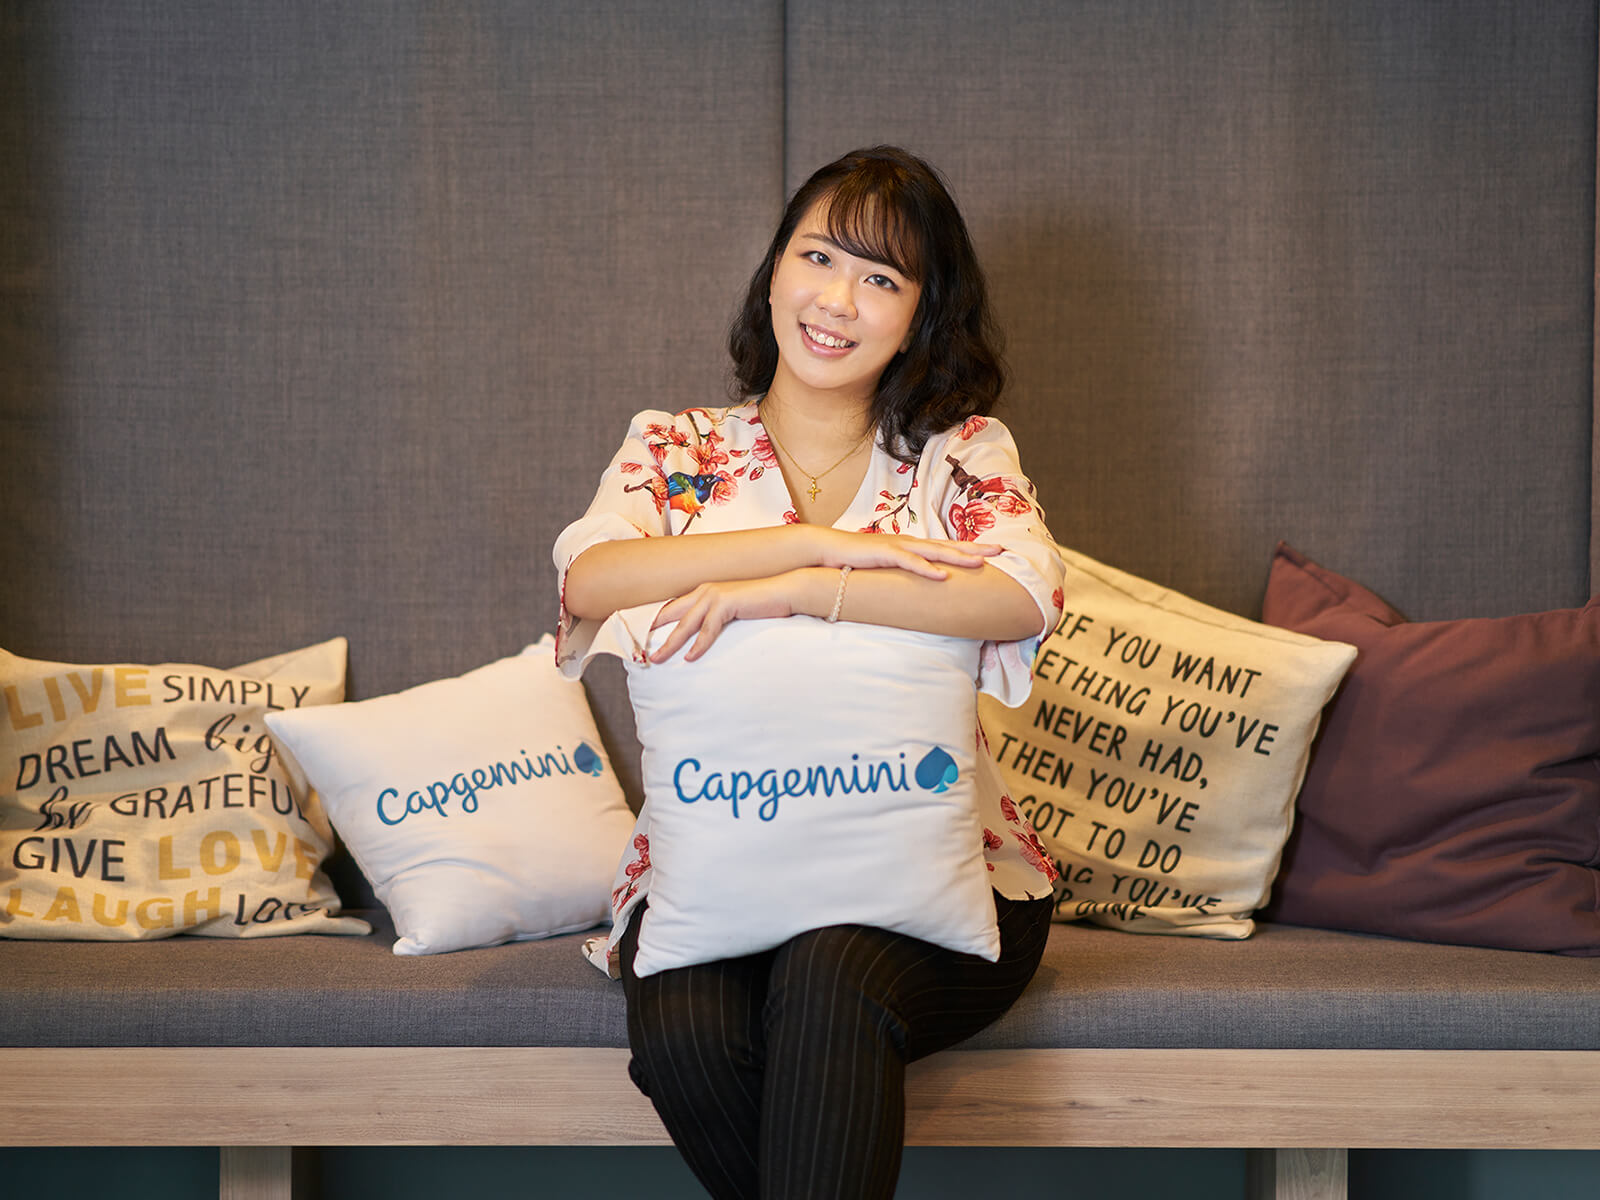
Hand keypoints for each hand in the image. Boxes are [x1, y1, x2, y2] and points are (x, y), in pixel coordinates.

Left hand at [650, 575, 798, 663]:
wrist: (783, 592)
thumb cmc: (760, 604)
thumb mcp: (732, 611)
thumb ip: (716, 618)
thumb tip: (702, 636)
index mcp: (704, 592)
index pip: (674, 607)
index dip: (657, 620)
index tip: (642, 634)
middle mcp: (705, 591)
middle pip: (672, 614)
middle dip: (653, 631)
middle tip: (639, 648)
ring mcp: (714, 595)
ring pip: (685, 624)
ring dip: (670, 643)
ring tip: (658, 659)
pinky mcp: (726, 603)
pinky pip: (708, 629)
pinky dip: (699, 645)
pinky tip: (691, 657)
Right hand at [813, 528, 1002, 578]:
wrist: (827, 549)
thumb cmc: (857, 560)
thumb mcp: (886, 566)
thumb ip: (904, 572)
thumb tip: (921, 583)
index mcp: (911, 545)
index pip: (946, 546)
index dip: (971, 548)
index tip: (994, 551)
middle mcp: (908, 542)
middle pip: (948, 545)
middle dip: (975, 548)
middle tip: (1001, 551)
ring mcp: (897, 546)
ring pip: (934, 551)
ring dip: (958, 557)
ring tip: (981, 563)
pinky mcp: (884, 554)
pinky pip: (909, 562)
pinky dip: (927, 568)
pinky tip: (943, 575)